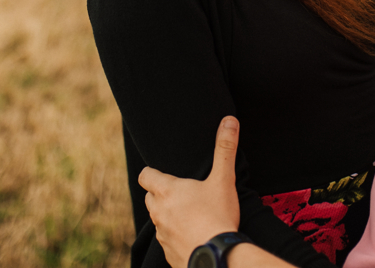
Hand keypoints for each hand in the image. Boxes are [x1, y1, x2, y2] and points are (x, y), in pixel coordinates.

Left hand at [140, 117, 242, 267]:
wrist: (218, 258)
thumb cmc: (218, 216)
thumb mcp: (223, 179)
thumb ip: (225, 149)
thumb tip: (229, 120)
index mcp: (166, 191)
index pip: (145, 176)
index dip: (152, 173)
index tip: (163, 174)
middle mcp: (158, 213)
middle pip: (150, 198)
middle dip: (161, 195)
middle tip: (182, 193)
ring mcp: (162, 235)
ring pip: (158, 220)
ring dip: (169, 217)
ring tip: (190, 215)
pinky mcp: (168, 254)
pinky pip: (167, 241)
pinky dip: (176, 237)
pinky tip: (193, 236)